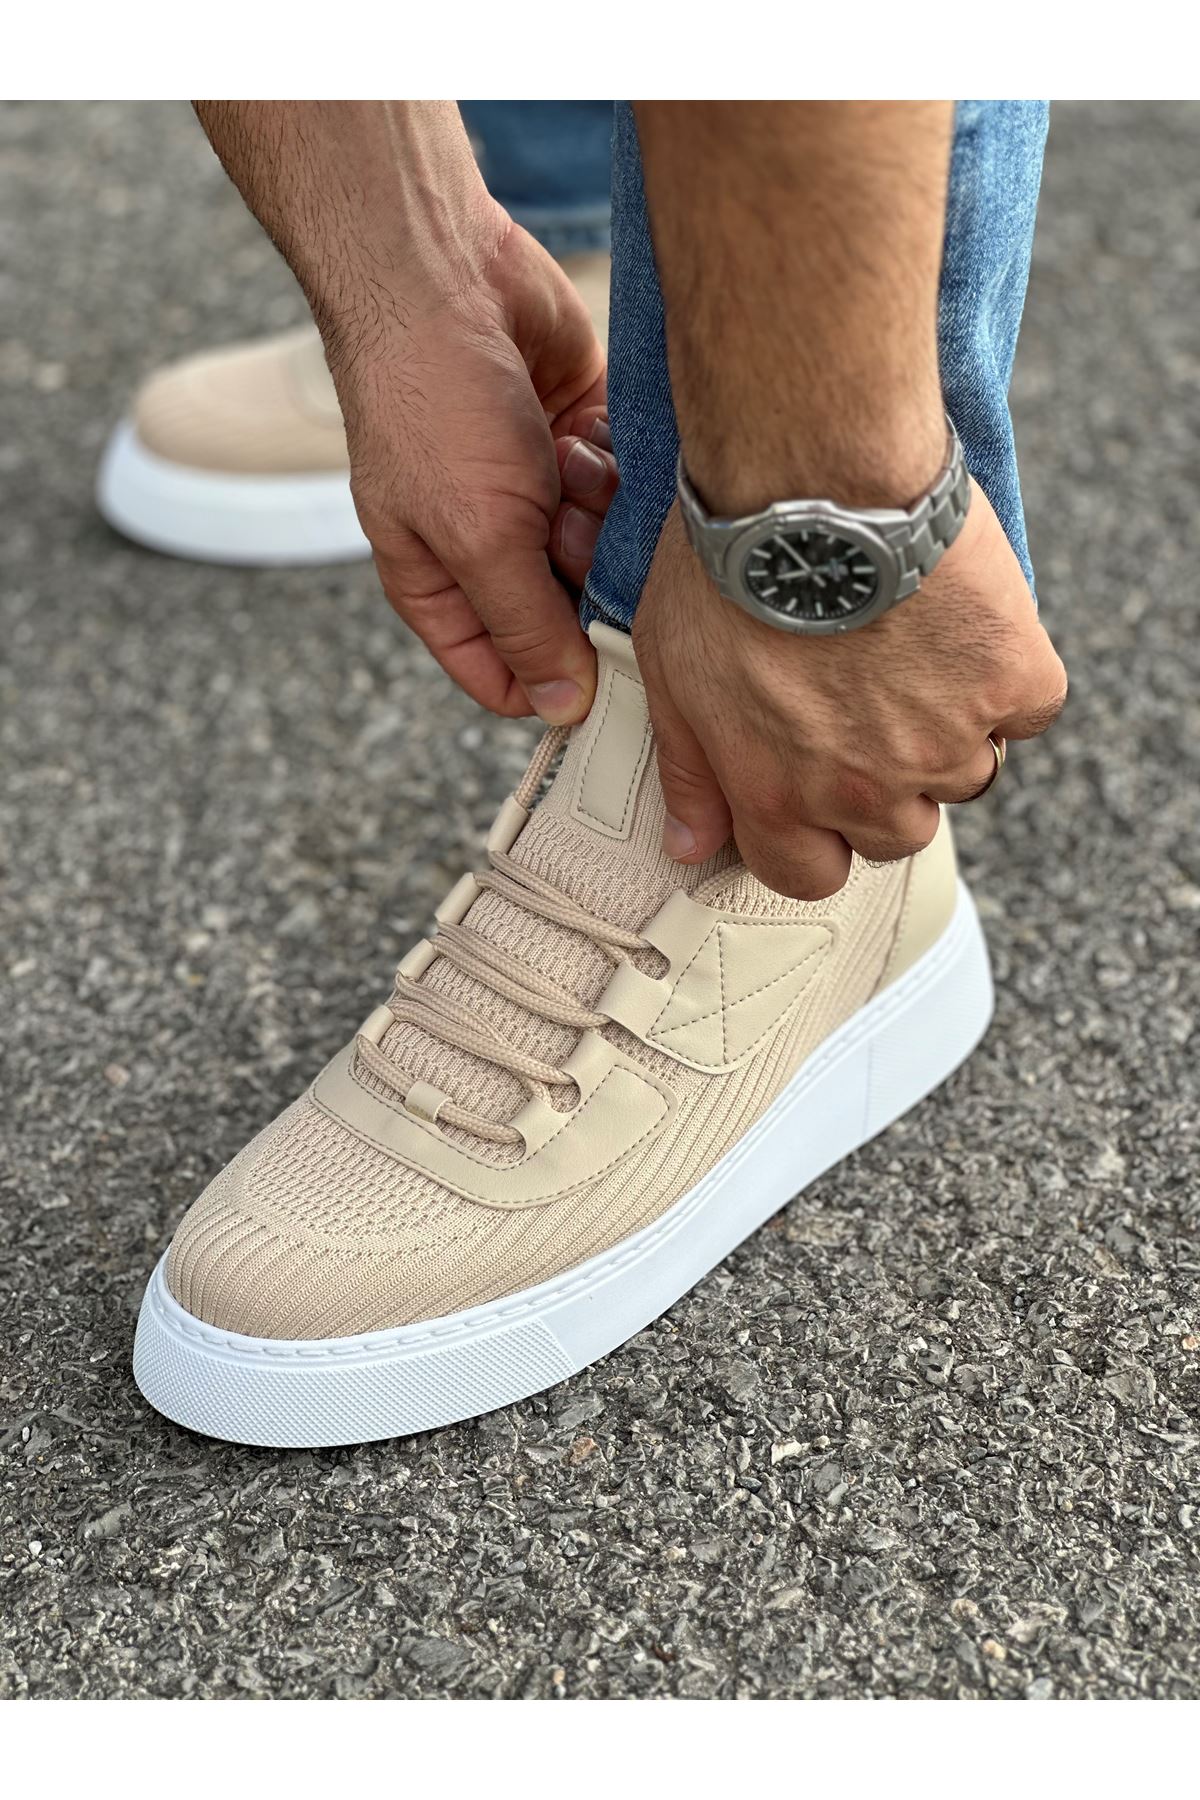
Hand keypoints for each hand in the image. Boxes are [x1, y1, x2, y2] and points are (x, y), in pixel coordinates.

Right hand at [322, 213, 616, 722]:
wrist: (445, 275)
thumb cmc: (434, 406)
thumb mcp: (478, 536)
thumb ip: (526, 629)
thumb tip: (565, 712)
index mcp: (441, 585)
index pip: (505, 676)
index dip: (553, 687)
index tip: (606, 682)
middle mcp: (491, 548)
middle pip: (572, 616)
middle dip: (581, 582)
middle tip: (566, 532)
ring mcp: (537, 496)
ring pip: (606, 552)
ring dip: (595, 515)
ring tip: (561, 467)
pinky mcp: (580, 444)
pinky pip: (623, 491)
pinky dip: (610, 466)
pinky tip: (581, 432)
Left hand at [633, 484, 1067, 898]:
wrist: (812, 476)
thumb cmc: (724, 567)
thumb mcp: (670, 673)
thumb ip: (688, 770)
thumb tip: (690, 847)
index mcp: (779, 797)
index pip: (810, 874)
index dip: (814, 837)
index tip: (815, 788)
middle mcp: (865, 790)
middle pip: (896, 834)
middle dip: (883, 786)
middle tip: (865, 704)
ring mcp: (946, 741)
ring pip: (966, 776)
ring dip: (947, 731)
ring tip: (910, 652)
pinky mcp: (1011, 681)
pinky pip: (1027, 710)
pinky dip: (1008, 677)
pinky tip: (965, 625)